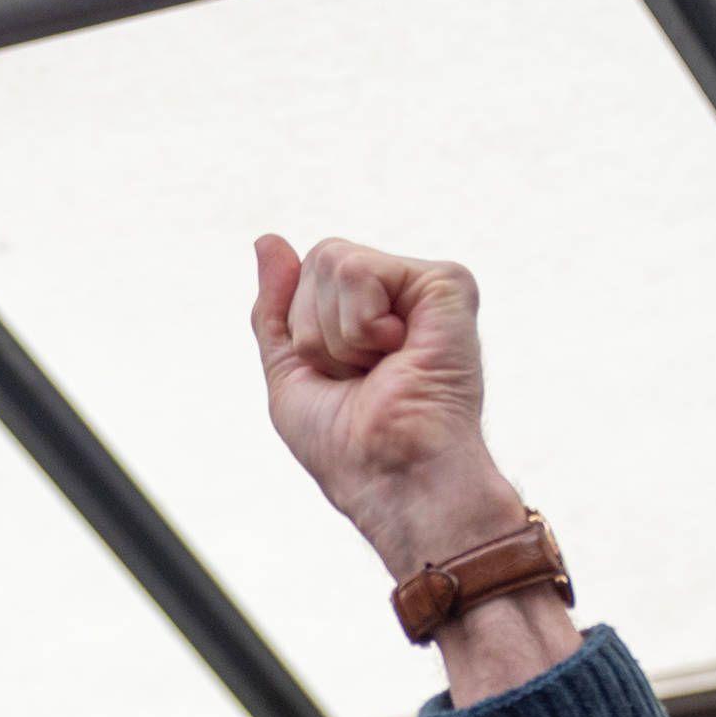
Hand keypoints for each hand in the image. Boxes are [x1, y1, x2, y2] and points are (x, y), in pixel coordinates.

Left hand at [250, 235, 581, 701]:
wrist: (394, 476)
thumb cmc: (349, 448)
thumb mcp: (291, 374)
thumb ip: (276, 310)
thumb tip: (268, 240)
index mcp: (370, 316)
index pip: (305, 276)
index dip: (303, 333)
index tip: (340, 380)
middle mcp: (401, 296)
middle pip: (318, 261)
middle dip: (317, 330)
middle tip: (362, 376)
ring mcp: (426, 288)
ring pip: (334, 260)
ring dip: (338, 334)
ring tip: (381, 368)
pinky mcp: (447, 284)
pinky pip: (361, 269)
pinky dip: (360, 324)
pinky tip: (400, 353)